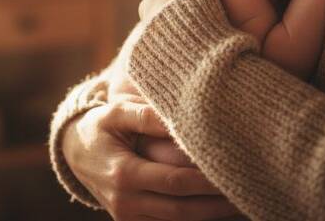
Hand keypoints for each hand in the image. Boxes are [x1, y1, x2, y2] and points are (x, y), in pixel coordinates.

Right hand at [62, 98, 241, 219]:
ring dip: (211, 216)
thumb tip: (178, 117)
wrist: (73, 154)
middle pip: (183, 210)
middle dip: (219, 204)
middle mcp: (126, 203)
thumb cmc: (99, 128)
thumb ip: (145, 115)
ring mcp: (129, 219)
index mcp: (123, 174)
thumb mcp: (114, 114)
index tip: (235, 170)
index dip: (207, 179)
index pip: (176, 182)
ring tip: (242, 202)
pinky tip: (217, 209)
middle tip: (251, 191)